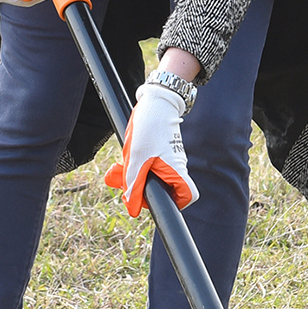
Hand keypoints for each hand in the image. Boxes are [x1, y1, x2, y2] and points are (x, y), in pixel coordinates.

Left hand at [104, 82, 199, 216]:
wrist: (154, 100)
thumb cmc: (149, 127)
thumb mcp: (136, 158)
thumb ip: (134, 184)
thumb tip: (132, 208)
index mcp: (177, 170)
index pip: (187, 196)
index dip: (172, 203)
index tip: (152, 197)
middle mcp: (176, 166)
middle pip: (163, 189)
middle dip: (140, 188)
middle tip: (125, 180)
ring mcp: (168, 158)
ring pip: (152, 176)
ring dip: (133, 175)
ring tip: (120, 166)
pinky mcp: (159, 151)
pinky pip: (147, 165)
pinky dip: (135, 164)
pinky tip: (126, 155)